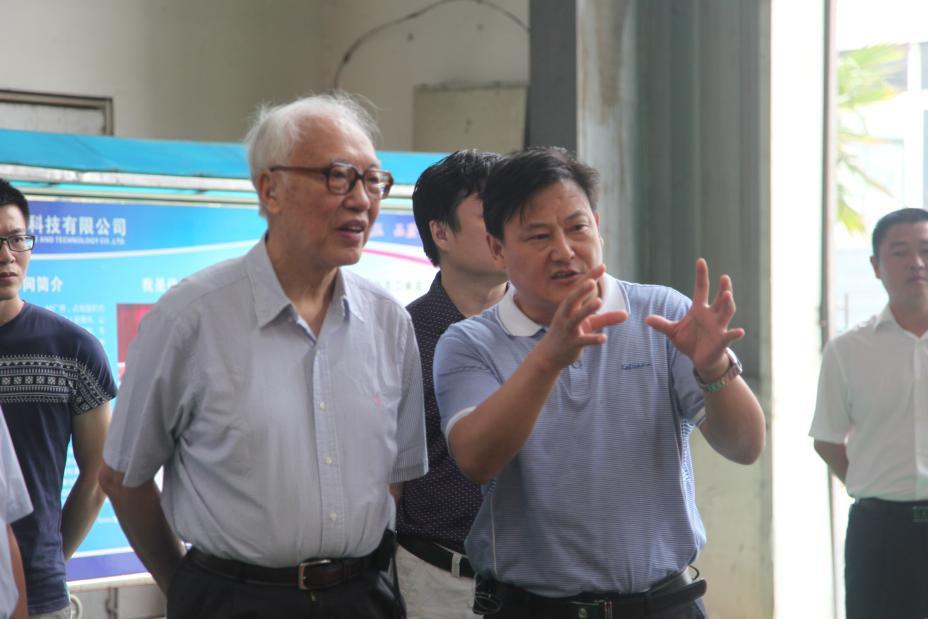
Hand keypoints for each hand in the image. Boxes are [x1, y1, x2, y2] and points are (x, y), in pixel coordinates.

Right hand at [535, 264, 627, 368]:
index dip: (590, 277)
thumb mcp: (589, 324)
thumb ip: (607, 318)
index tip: (602, 266)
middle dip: (581, 290)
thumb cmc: (570, 334)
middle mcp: (566, 316)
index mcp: (569, 307)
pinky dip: (593, 339)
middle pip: (572, 300)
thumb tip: (627, 314)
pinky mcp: (571, 344)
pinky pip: (583, 341)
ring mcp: (568, 330)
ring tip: (599, 301)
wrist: (550, 355)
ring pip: (576, 318)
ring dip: (587, 309)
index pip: (579, 289)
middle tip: (592, 281)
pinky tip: (604, 338)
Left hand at [645, 258, 743, 378]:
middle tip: (724, 277)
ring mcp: (719, 327)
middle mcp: (711, 315)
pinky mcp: (722, 340)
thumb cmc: (690, 342)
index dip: (701, 275)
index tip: (701, 261)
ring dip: (727, 304)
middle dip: (723, 288)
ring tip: (727, 295)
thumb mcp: (674, 332)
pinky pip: (730, 336)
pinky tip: (740, 331)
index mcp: (699, 309)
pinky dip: (735, 334)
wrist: (701, 359)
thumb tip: (646, 318)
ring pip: (726, 312)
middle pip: (719, 299)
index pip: (701, 288)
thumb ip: (662, 325)